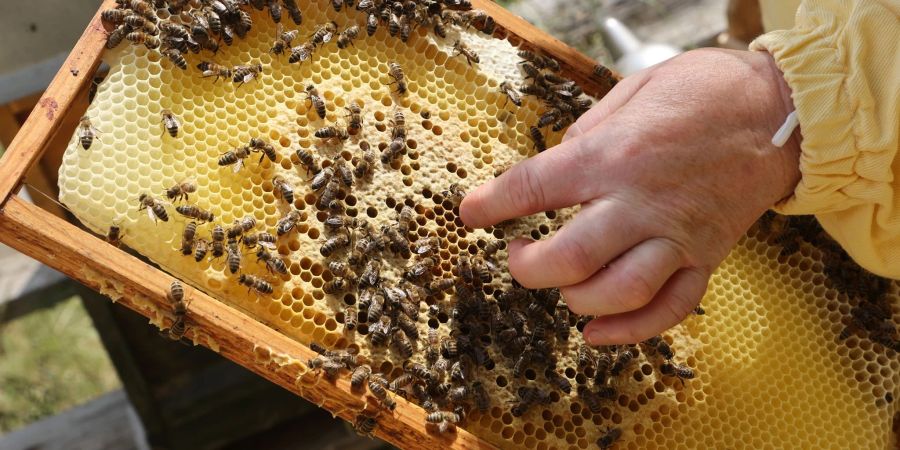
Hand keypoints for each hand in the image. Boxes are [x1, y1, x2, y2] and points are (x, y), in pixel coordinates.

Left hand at [461, 49, 800, 343]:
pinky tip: (596, 333)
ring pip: (617, 291)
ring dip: (576, 301)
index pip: (534, 187)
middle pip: (570, 257)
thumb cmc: (702, 92)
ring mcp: (676, 234)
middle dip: (529, 269)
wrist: (780, 111)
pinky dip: (629, 331)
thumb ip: (586, 135)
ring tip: (561, 288)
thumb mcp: (630, 93)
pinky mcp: (705, 256)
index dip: (492, 204)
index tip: (472, 213)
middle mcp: (641, 200)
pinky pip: (668, 308)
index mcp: (614, 154)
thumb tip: (553, 167)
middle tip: (519, 258)